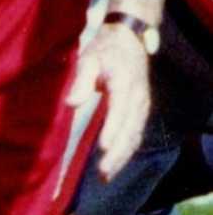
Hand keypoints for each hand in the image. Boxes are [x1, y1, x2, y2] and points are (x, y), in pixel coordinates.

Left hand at [66, 22, 151, 180]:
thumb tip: (72, 103)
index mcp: (124, 84)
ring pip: (135, 136)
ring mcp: (142, 104)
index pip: (119, 111)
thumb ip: (82, 81)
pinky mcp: (141, 109)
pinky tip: (115, 163)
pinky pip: (136, 133)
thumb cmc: (105, 49)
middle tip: (103, 173)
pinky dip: (127, 150)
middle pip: (130, 130)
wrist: (129, 38)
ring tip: (107, 176)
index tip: (102, 148)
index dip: (112, 131)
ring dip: (122, 157)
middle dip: (117, 153)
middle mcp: (138, 97)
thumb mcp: (89, 58)